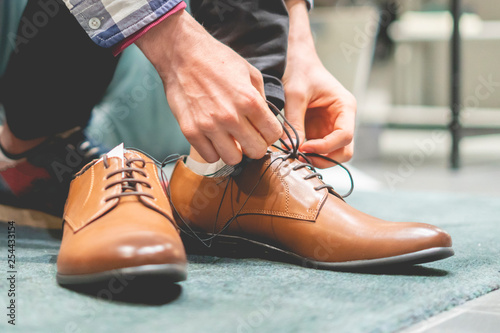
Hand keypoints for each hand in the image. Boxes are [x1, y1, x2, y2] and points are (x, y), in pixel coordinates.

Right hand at [136, 10, 281, 164]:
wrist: (182, 54)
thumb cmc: (216, 60)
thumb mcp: (249, 72)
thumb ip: (261, 98)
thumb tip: (266, 119)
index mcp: (249, 100)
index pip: (274, 134)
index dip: (271, 134)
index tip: (264, 130)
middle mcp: (231, 116)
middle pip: (257, 152)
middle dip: (256, 145)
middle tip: (248, 137)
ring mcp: (209, 125)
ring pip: (233, 159)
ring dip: (234, 151)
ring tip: (229, 138)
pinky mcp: (190, 131)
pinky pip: (210, 157)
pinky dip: (213, 151)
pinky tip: (213, 138)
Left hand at [283, 0, 356, 167]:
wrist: (296, 62)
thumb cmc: (300, 71)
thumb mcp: (295, 95)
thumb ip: (294, 122)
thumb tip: (291, 148)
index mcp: (345, 107)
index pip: (345, 136)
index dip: (326, 147)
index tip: (304, 148)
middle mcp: (343, 119)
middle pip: (344, 151)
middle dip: (324, 158)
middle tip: (300, 157)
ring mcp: (332, 127)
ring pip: (333, 154)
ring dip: (316, 159)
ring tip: (295, 155)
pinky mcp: (320, 131)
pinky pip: (319, 150)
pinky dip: (308, 154)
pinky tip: (293, 150)